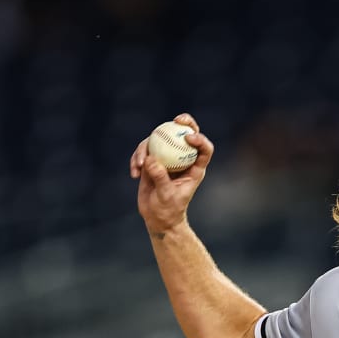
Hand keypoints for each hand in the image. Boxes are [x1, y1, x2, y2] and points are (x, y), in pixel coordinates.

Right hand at [132, 113, 214, 233]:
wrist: (157, 218)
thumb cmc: (168, 210)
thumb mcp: (166, 196)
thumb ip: (160, 178)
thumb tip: (151, 159)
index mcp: (194, 168)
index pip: (204, 150)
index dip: (200, 139)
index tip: (188, 137)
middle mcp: (182, 160)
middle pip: (186, 134)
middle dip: (184, 122)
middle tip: (175, 120)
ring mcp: (167, 158)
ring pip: (160, 140)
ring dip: (146, 149)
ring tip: (139, 166)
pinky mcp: (153, 161)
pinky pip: (144, 151)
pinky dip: (137, 160)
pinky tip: (134, 174)